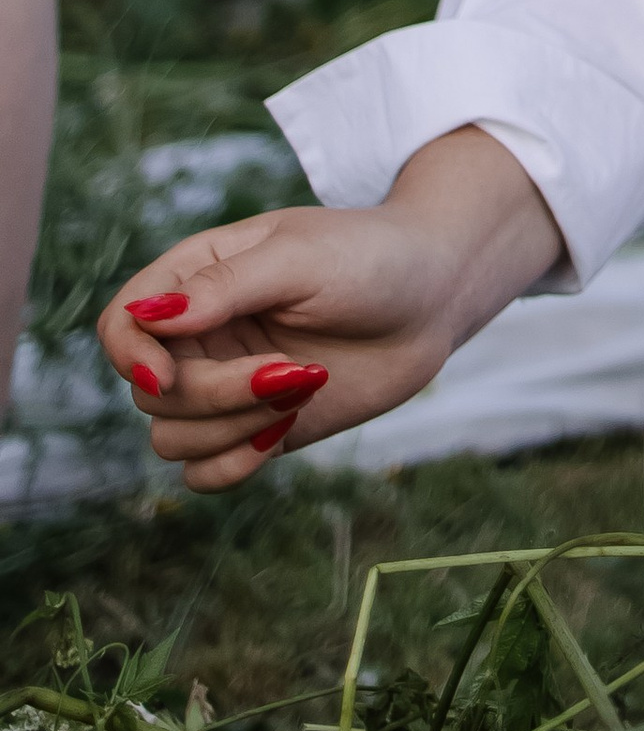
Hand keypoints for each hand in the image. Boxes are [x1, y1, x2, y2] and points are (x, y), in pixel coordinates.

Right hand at [96, 128, 561, 491]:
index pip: (120, 325)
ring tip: (300, 388)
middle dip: (212, 394)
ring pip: (172, 439)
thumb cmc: (371, 257)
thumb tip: (148, 317)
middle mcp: (200, 335)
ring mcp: (225, 385)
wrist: (436, 296)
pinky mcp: (256, 427)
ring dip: (229, 429)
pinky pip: (205, 474)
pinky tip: (283, 432)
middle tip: (287, 370)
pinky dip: (234, 465)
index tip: (166, 374)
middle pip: (151, 393)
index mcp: (197, 277)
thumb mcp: (299, 256)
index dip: (130, 357)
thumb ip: (222, 288)